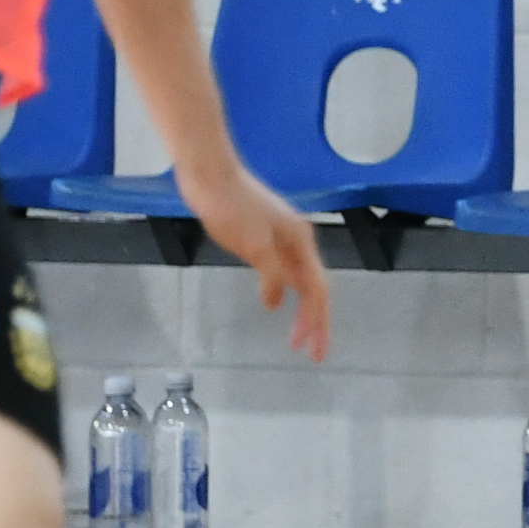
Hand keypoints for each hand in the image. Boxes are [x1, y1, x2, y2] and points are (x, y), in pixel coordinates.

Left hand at [176, 157, 331, 361]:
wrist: (210, 175)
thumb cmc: (231, 207)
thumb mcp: (253, 246)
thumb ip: (270, 275)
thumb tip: (276, 303)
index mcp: (300, 242)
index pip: (317, 291)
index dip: (318, 323)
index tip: (315, 352)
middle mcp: (298, 240)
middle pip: (314, 288)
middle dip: (315, 321)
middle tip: (311, 352)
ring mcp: (283, 238)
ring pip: (300, 280)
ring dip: (301, 309)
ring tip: (295, 335)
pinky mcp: (265, 236)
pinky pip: (284, 272)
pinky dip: (284, 291)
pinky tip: (274, 301)